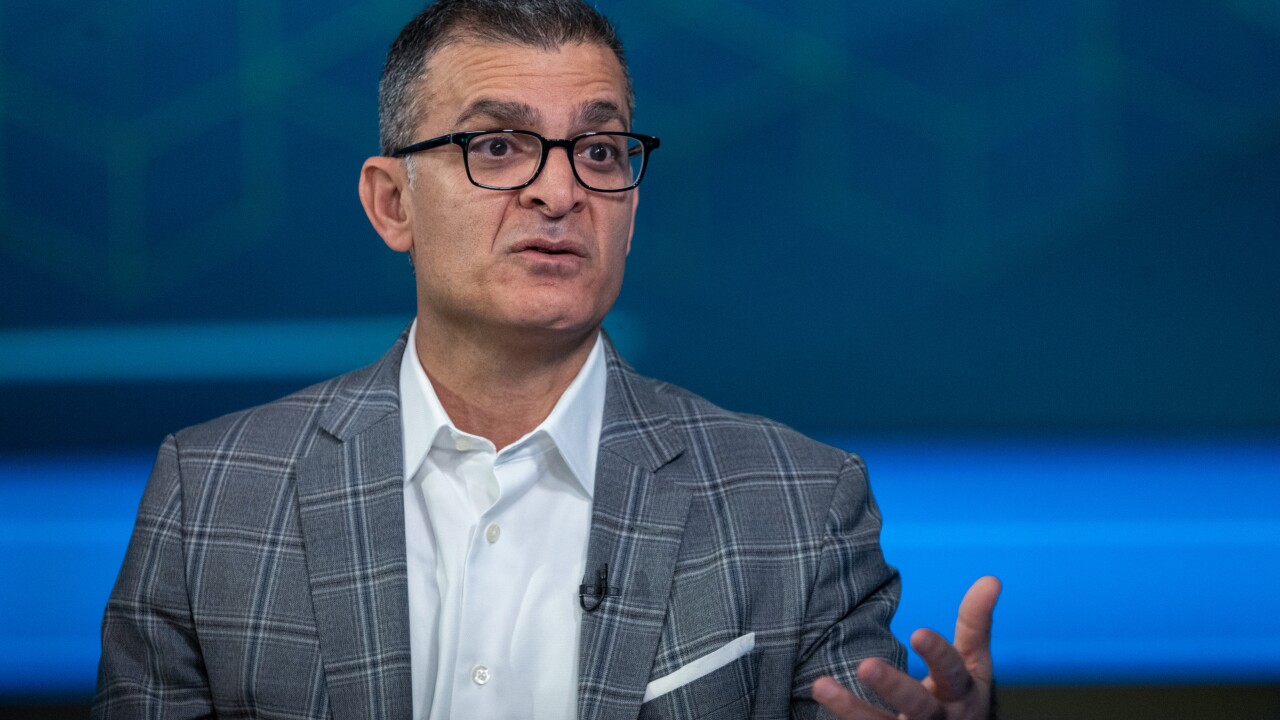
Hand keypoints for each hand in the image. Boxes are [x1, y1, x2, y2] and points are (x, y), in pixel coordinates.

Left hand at [812, 576, 1000, 719]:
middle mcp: (940, 718)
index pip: (953, 672)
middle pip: (918, 705)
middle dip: (894, 687)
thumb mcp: (974, 664)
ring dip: (851, 709)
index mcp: (961, 693)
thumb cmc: (961, 698)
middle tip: (865, 665)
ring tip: (820, 686)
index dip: (937, 654)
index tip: (917, 633)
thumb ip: (975, 624)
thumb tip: (991, 579)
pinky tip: (816, 705)